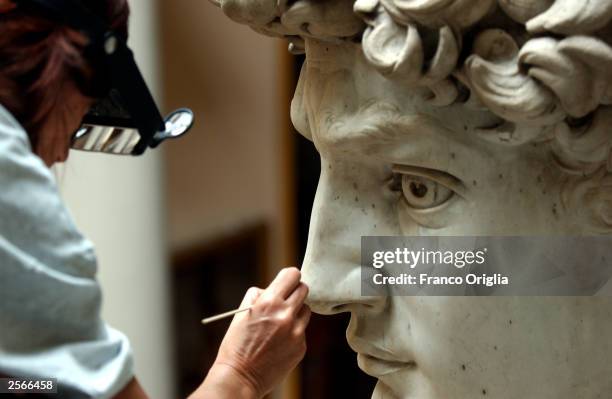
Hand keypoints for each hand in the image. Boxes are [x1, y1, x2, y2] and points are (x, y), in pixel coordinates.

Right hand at [191, 267, 310, 398]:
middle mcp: (285, 315)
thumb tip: (270, 288)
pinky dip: (293, 332)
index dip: (289, 276)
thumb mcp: (241, 313)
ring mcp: (296, 332)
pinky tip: (278, 342)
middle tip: (284, 300)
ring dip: (296, 312)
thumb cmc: (236, 345)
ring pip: (306, 310)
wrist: (240, 377)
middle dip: (294, 291)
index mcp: (269, 303)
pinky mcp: (301, 347)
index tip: (286, 282)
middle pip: (304, 289)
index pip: (292, 275)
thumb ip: (257, 295)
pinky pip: (302, 331)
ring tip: (279, 323)